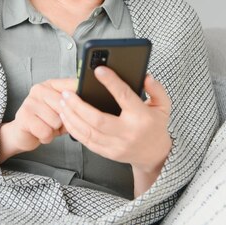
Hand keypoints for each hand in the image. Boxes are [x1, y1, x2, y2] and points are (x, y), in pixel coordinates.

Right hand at [0, 78, 76, 162]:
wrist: (23, 134)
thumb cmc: (45, 122)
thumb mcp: (62, 112)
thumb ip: (73, 106)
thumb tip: (88, 105)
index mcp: (51, 84)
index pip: (73, 85)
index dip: (80, 100)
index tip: (83, 107)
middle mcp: (39, 89)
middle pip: (65, 105)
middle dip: (64, 120)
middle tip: (55, 122)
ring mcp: (30, 101)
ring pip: (56, 120)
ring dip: (54, 130)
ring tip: (47, 127)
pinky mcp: (24, 115)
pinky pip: (46, 131)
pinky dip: (46, 137)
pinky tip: (40, 133)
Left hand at [57, 66, 171, 195]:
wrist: (155, 155)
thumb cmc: (156, 126)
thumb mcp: (163, 105)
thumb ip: (156, 89)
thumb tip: (145, 76)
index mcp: (141, 117)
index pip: (124, 96)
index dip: (110, 82)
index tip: (98, 70)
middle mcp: (128, 132)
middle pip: (97, 119)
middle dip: (78, 105)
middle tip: (66, 93)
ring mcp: (117, 145)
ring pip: (88, 132)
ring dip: (72, 117)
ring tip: (62, 103)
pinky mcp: (108, 153)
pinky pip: (87, 142)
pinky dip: (74, 129)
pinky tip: (67, 118)